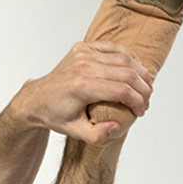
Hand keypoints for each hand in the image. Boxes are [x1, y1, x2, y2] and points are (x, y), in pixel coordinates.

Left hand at [10, 41, 152, 145]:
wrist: (36, 99)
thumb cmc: (55, 115)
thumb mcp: (74, 132)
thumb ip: (97, 135)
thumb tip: (117, 126)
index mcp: (81, 87)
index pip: (122, 90)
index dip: (138, 101)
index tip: (141, 112)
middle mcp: (82, 67)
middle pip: (127, 73)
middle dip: (143, 88)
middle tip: (146, 101)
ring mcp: (82, 54)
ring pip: (124, 58)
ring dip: (141, 72)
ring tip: (145, 88)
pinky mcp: (83, 48)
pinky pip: (114, 47)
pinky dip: (129, 57)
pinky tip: (136, 69)